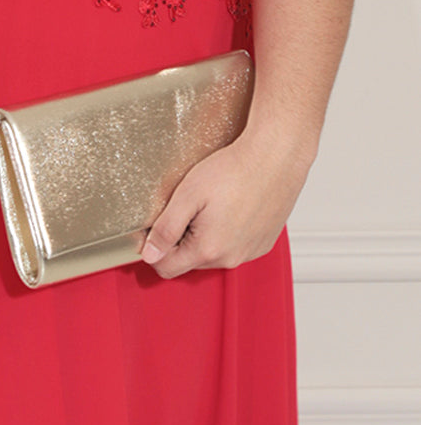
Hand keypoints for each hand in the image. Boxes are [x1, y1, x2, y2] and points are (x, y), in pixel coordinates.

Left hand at [139, 128, 313, 278]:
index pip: (166, 267)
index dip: (153, 247)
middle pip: (190, 260)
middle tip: (186, 205)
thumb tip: (149, 254)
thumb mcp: (187, 195)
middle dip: (180, 238)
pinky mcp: (264, 243)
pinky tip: (230, 206)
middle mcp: (232, 258)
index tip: (153, 224)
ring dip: (204, 235)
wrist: (274, 156)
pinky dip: (227, 232)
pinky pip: (236, 246)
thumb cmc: (234, 170)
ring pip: (214, 253)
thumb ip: (165, 229)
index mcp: (209, 250)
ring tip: (210, 203)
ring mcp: (251, 252)